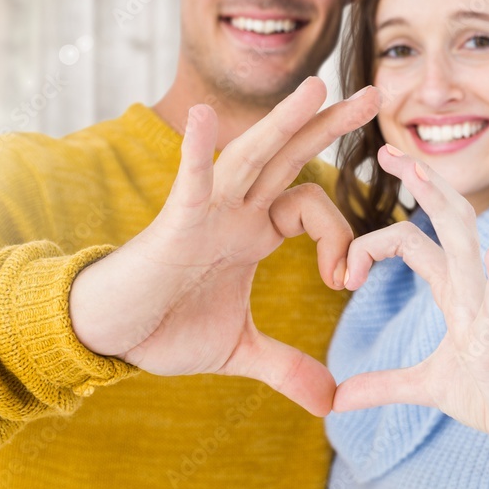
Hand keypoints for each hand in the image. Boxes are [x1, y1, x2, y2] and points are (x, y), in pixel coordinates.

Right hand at [69, 78, 379, 416]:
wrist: (112, 338)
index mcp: (255, 231)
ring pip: (252, 156)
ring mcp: (207, 211)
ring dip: (284, 121)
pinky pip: (188, 180)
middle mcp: (237, 210)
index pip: (314, 207)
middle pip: (292, 157)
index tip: (344, 282)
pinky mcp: (174, 223)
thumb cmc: (167, 329)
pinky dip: (196, 150)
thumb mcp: (241, 351)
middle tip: (375, 96)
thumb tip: (331, 402)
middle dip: (330, 125)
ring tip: (317, 86)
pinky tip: (203, 116)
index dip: (342, 237)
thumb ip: (288, 368)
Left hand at [333, 145, 488, 457]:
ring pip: (467, 244)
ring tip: (422, 173)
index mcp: (454, 290)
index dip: (372, 241)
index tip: (343, 273)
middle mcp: (472, 287)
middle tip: (386, 149)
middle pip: (446, 219)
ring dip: (444, 206)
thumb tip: (338, 399)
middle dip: (420, 181)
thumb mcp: (429, 388)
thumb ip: (384, 386)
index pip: (412, 241)